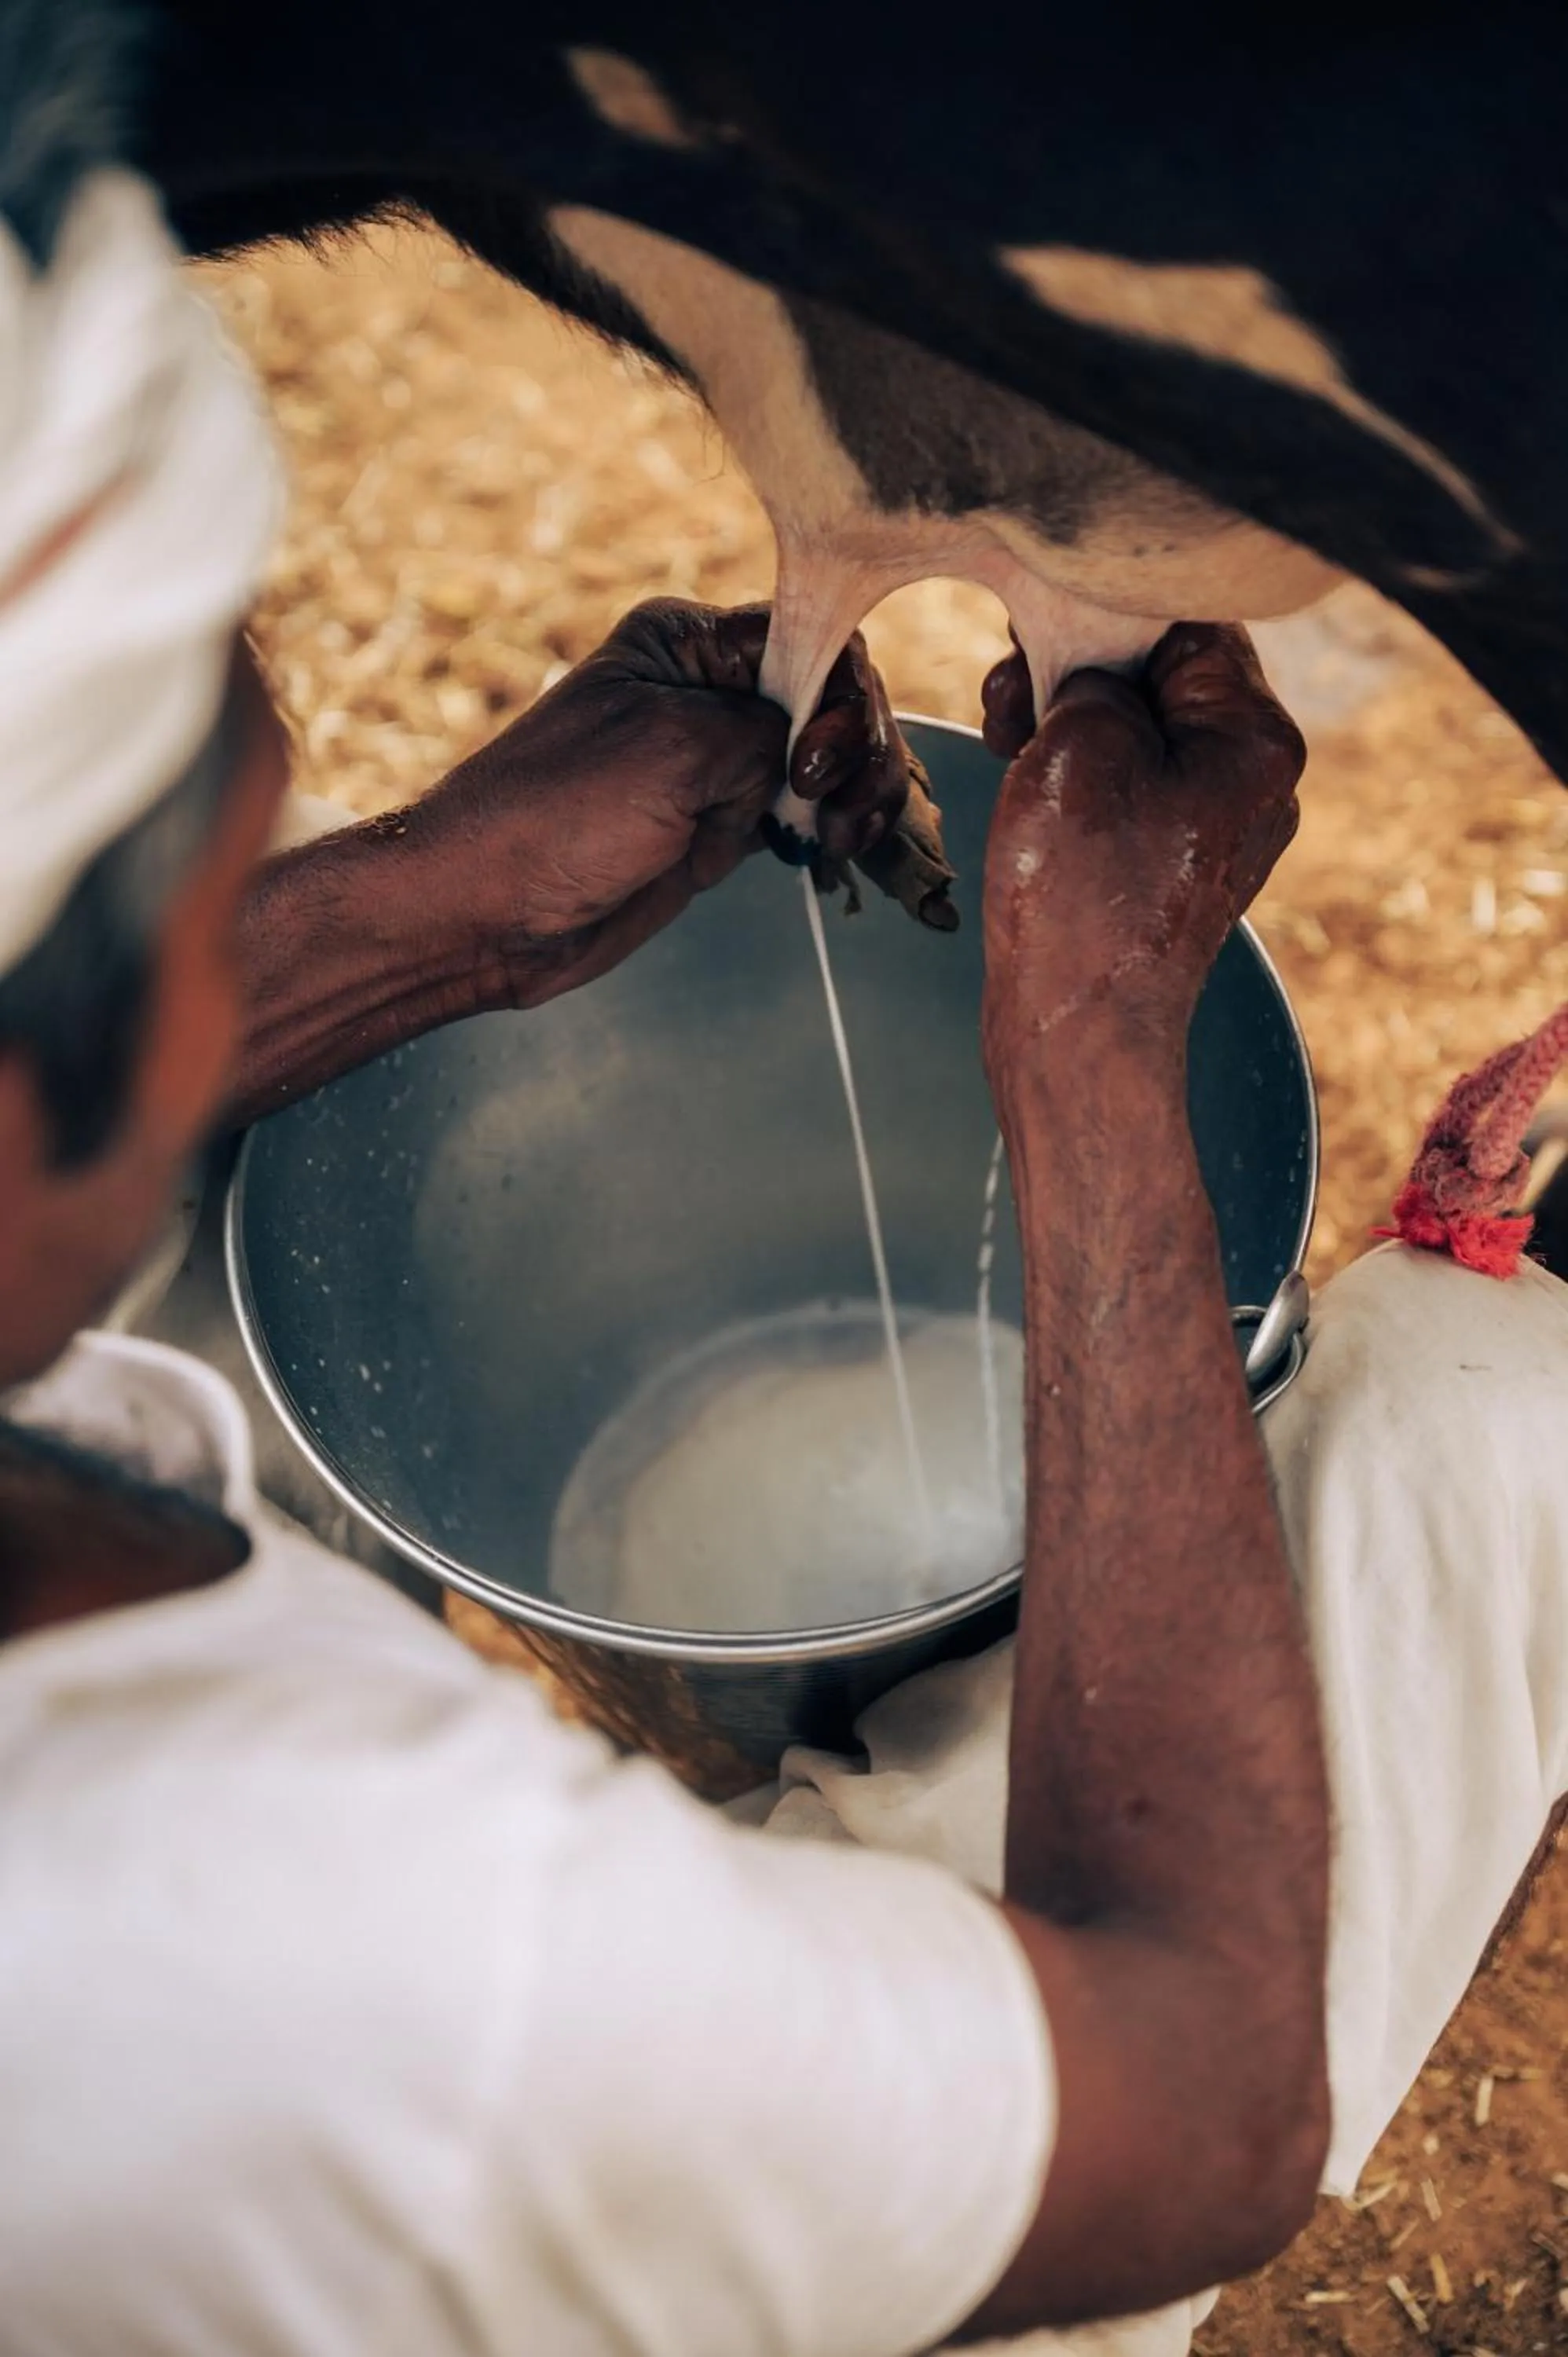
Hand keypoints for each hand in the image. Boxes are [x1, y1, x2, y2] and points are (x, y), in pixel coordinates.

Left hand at [416, 597, 907, 997]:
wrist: (488, 913)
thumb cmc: (556, 816)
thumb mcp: (674, 747)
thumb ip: (766, 729)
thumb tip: (816, 749)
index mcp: (685, 642)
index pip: (810, 638)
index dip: (839, 694)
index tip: (818, 759)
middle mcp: (708, 693)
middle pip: (834, 700)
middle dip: (859, 751)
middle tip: (835, 809)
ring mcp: (719, 764)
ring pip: (832, 761)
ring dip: (860, 796)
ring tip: (841, 840)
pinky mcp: (722, 825)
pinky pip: (806, 814)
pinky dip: (837, 829)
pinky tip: (838, 851)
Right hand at [981, 623, 1303, 1090]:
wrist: (1077, 1025)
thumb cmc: (1082, 893)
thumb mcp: (1080, 738)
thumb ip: (1095, 674)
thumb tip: (1094, 673)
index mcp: (1258, 738)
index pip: (1192, 623)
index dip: (1106, 616)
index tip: (1039, 634)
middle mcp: (1255, 777)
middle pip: (1166, 675)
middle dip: (1079, 672)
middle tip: (1012, 698)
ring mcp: (1216, 822)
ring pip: (1139, 728)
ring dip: (1067, 721)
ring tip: (1008, 744)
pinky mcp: (1173, 859)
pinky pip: (1129, 783)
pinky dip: (1077, 770)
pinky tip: (1029, 781)